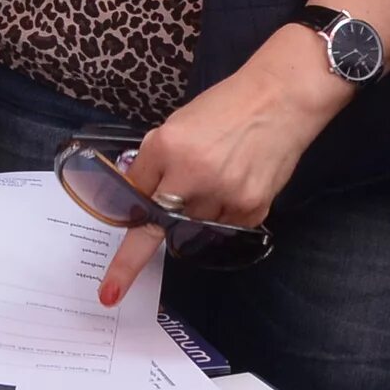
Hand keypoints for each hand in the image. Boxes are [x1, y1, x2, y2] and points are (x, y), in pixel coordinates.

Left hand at [98, 26, 348, 304]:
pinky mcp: (251, 208)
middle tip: (111, 290)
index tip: (108, 288)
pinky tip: (235, 184)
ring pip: (193, 226)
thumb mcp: (178, 124)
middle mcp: (191, 174)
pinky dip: (223, 213)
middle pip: (159, 223)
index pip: (134, 194)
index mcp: (167, 146)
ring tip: (216, 179)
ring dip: (195, 213)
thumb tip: (138, 193)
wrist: (281, 99)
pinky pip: (224, 226)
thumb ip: (156, 159)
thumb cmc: (226, 106)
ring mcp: (223, 195)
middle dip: (133, 258)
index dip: (122, 228)